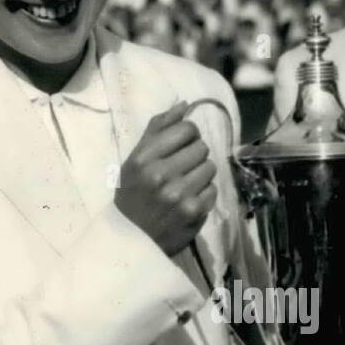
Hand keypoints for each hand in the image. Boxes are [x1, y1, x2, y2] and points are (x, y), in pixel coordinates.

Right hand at [114, 101, 217, 256]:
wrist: (130, 240)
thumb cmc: (132, 196)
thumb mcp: (135, 160)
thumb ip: (158, 130)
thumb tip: (185, 105)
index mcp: (144, 159)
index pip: (186, 129)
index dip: (188, 135)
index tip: (182, 145)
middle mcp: (162, 175)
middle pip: (201, 147)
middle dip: (194, 155)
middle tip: (182, 168)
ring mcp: (180, 195)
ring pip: (210, 168)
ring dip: (201, 174)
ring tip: (186, 184)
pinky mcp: (194, 213)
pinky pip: (213, 190)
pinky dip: (204, 194)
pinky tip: (190, 200)